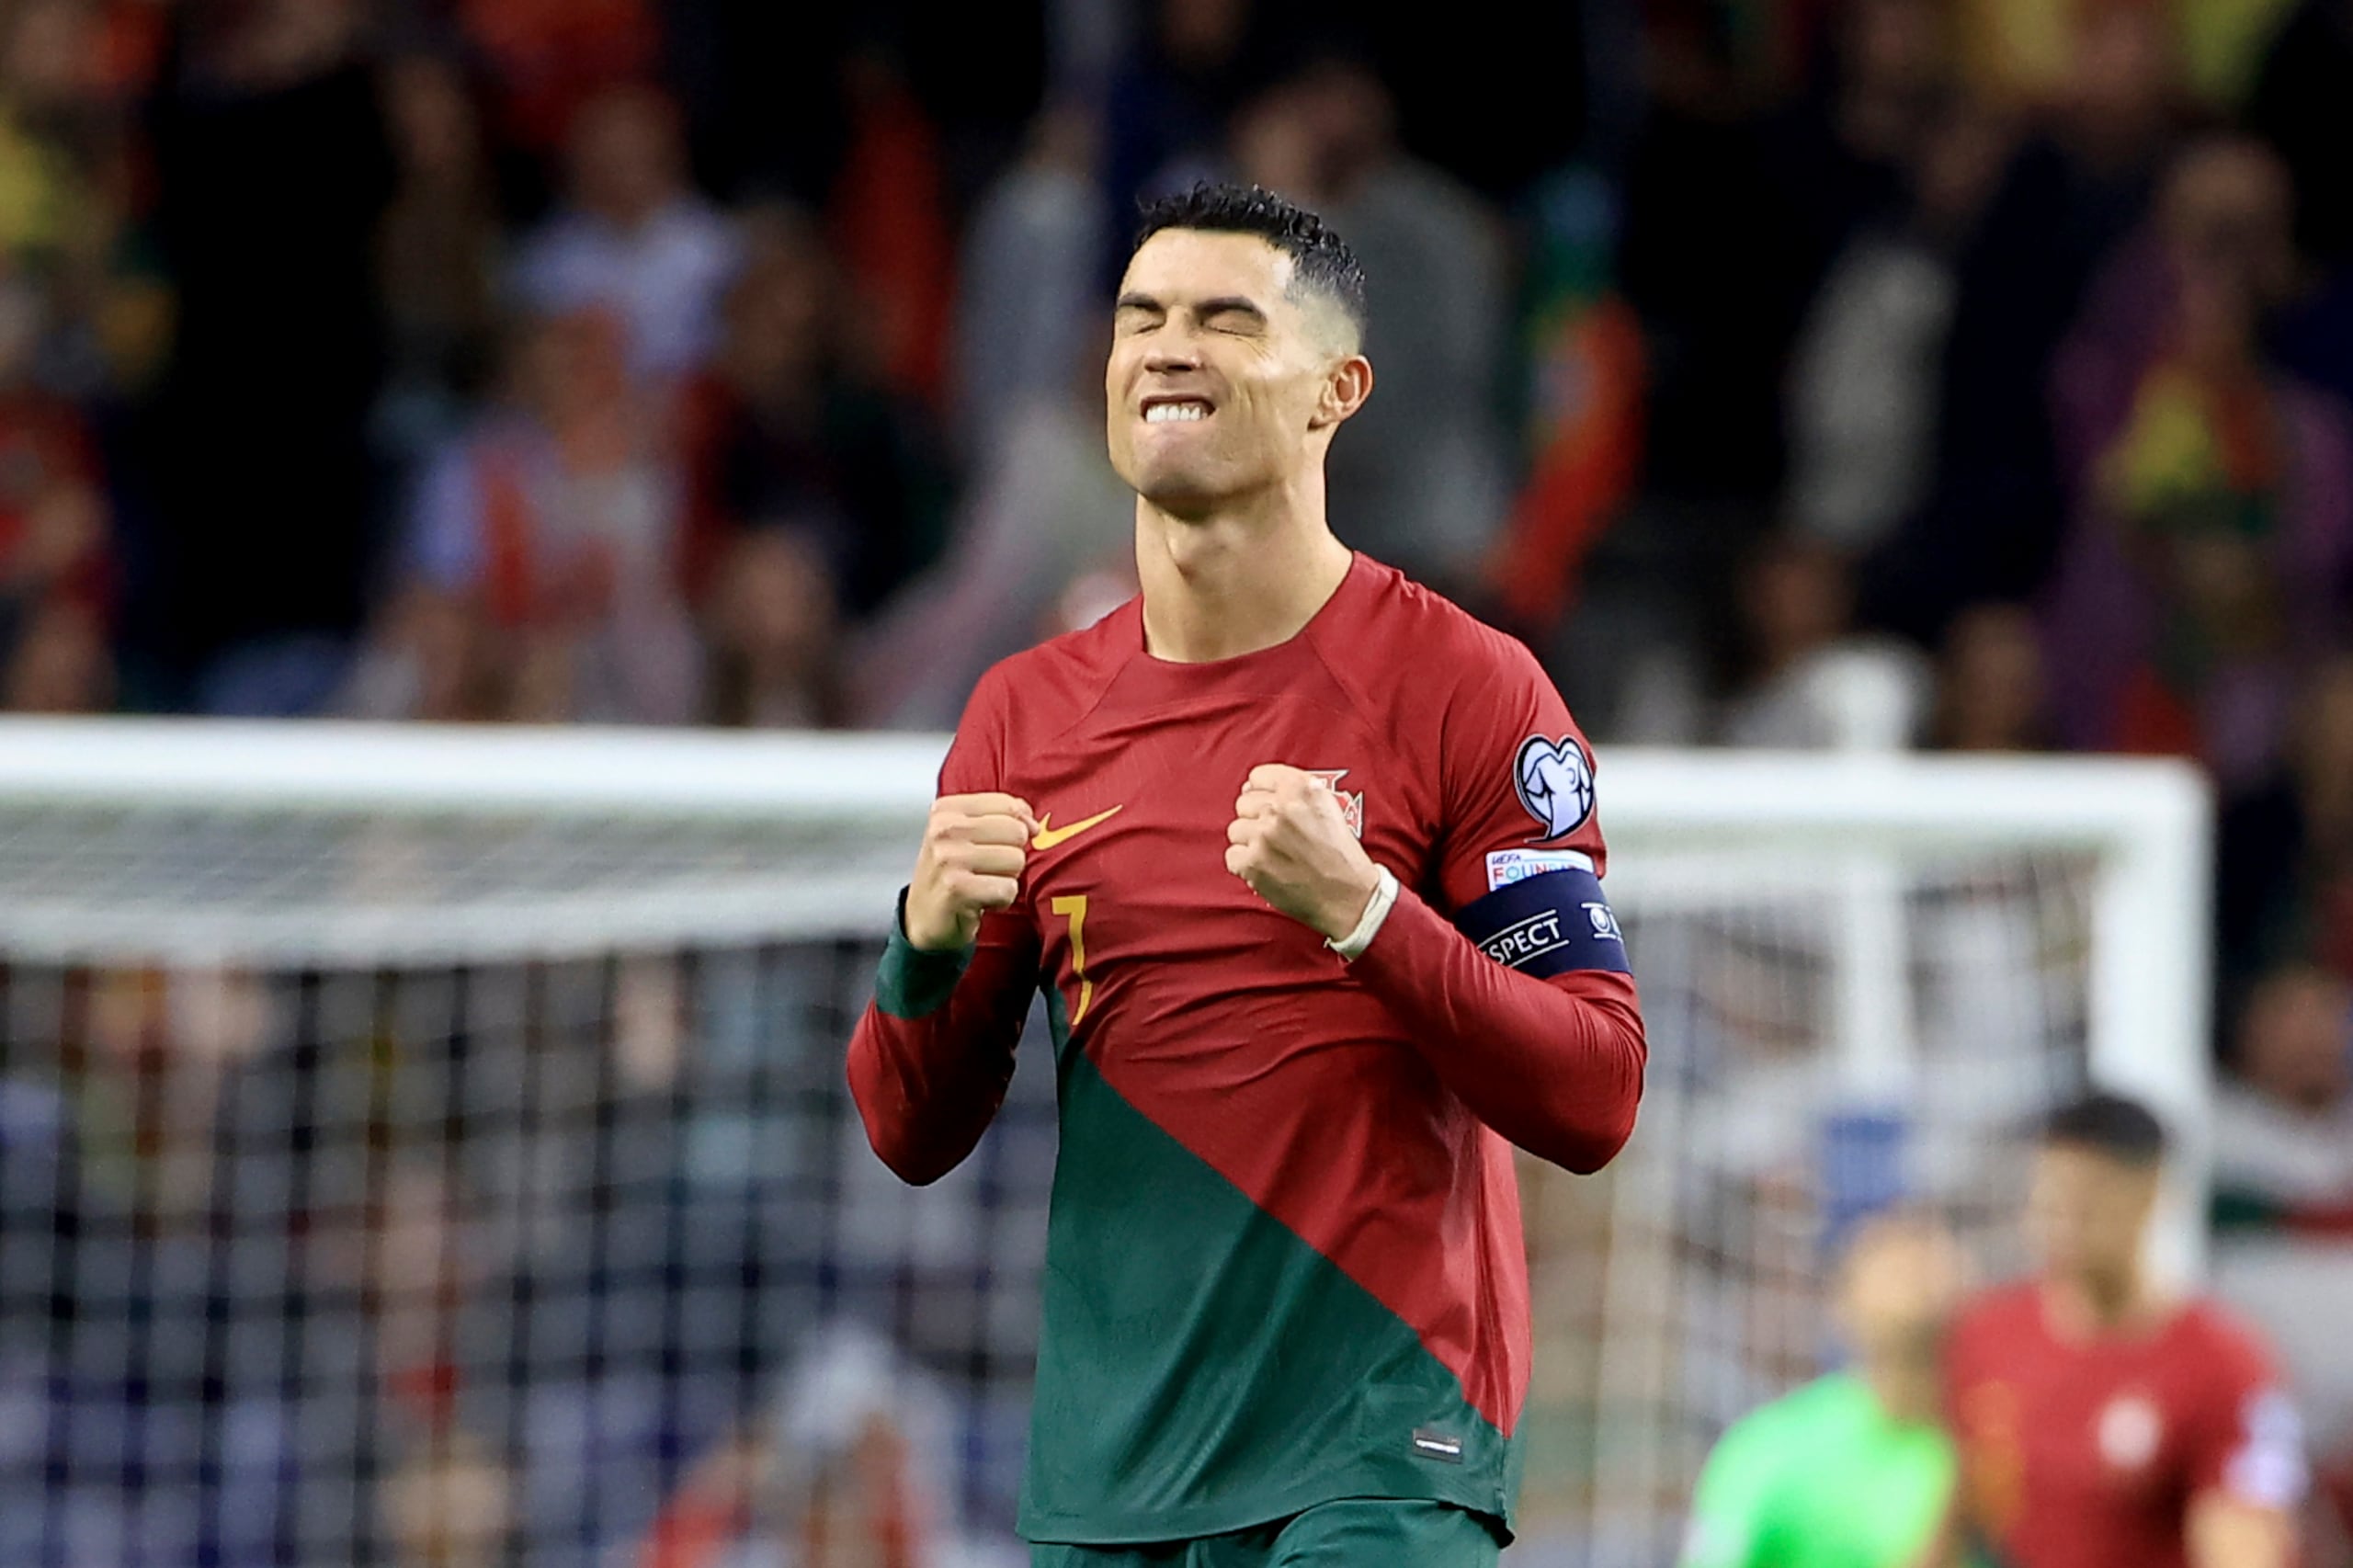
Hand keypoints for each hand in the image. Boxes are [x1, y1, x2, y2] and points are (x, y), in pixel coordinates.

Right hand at [904, 793, 1038, 950]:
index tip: (1002, 843)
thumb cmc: (950, 874)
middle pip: (1016, 832)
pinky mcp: (956, 888)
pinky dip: (1001, 900)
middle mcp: (944, 829)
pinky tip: (980, 901)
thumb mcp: (968, 835)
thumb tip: (1033, 825)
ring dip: (1006, 879)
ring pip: (1016, 860)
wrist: (923, 917)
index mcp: (946, 810)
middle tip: (986, 869)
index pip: (1007, 804)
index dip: (1018, 826)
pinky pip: (1008, 889)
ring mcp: (949, 858)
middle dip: (1011, 856)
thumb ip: (1003, 818)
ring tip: (982, 884)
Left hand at [1225, 765, 1381, 940]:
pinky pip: (1233, 856)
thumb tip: (1252, 787)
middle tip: (1276, 837)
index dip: (1261, 792)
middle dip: (1256, 819)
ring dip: (1251, 843)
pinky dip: (1246, 866)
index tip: (1267, 806)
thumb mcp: (1326, 806)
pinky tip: (1267, 869)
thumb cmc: (1340, 854)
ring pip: (1236, 830)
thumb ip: (1294, 790)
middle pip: (1243, 804)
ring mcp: (1263, 836)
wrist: (1348, 896)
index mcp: (1299, 788)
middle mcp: (1279, 809)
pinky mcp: (1252, 863)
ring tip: (1274, 855)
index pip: (1257, 777)